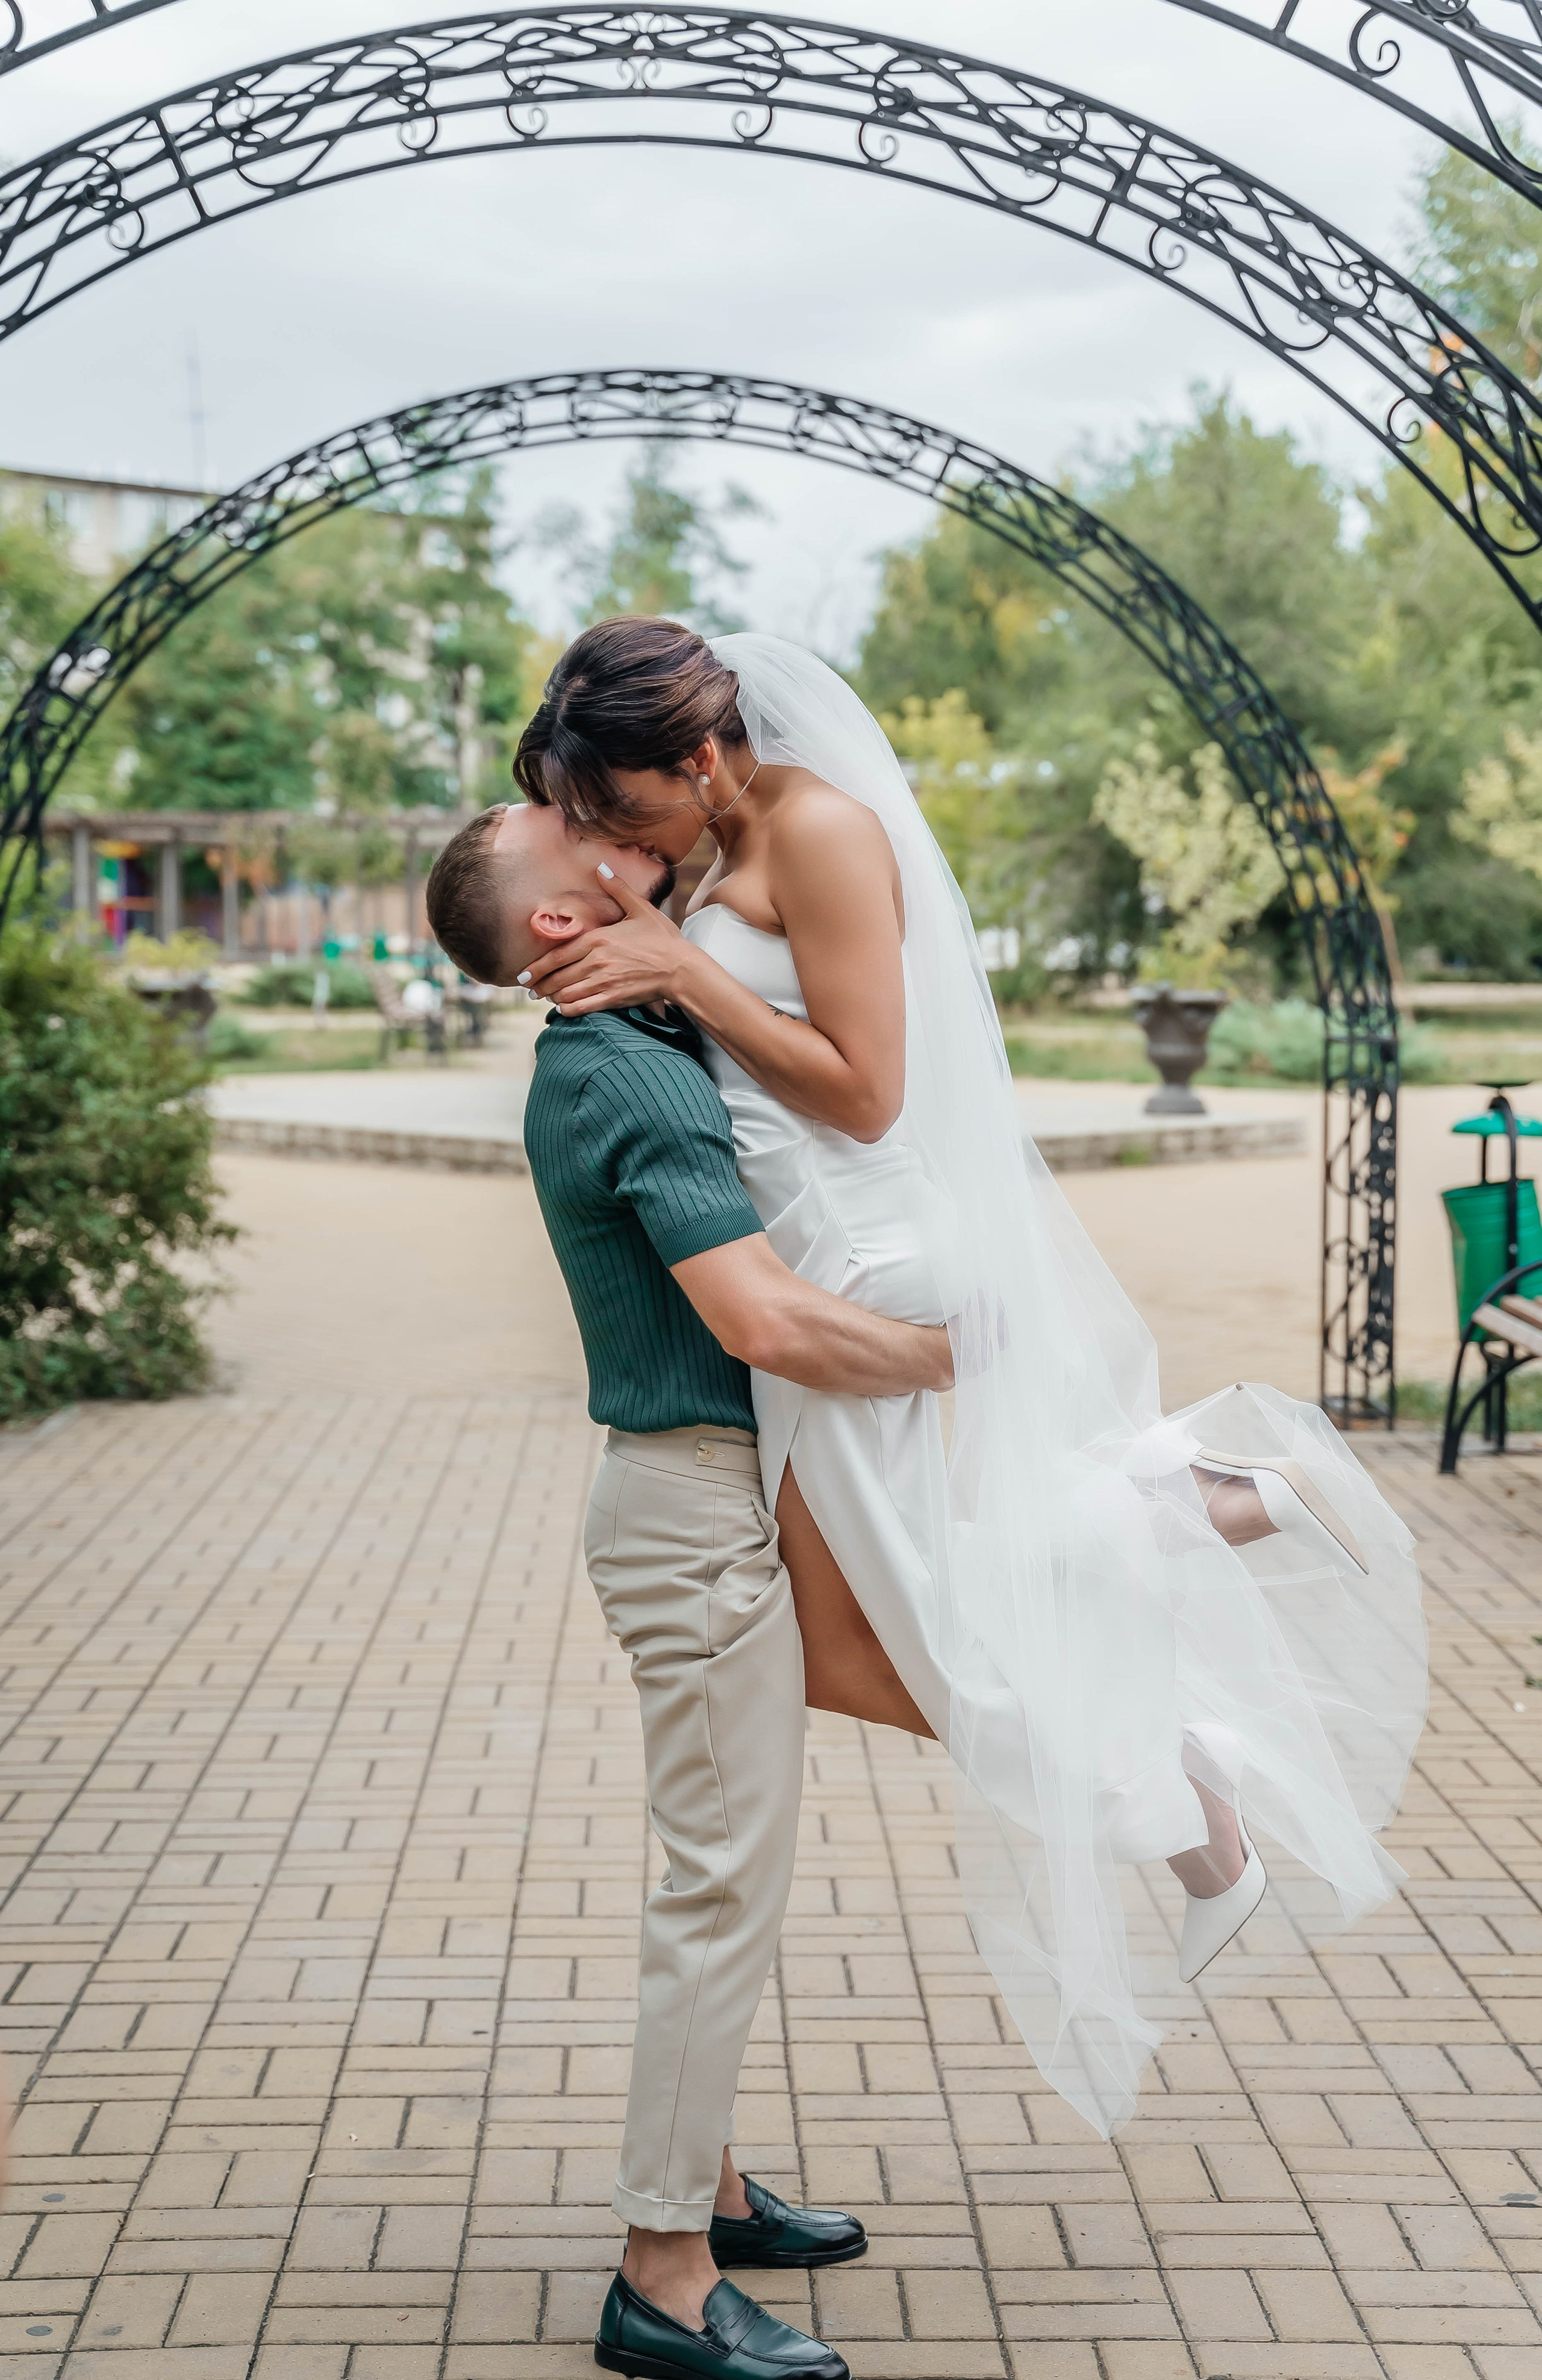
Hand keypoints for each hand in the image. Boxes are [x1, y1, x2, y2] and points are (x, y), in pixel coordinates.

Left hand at [521, 870, 690, 1012]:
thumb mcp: (640, 909)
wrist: (681, 968)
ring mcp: (604, 982)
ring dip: (552, 996)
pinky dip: (568, 1009)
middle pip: (558, 976)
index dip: (537, 967)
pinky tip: (563, 1008)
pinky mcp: (613, 998)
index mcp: (598, 939)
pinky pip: (582, 1007)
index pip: (558, 955)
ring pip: (567, 992)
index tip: (524, 974)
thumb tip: (601, 867)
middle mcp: (596, 961)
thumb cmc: (662, 938)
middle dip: (540, 984)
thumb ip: (618, 889)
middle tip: (529, 988)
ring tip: (544, 997)